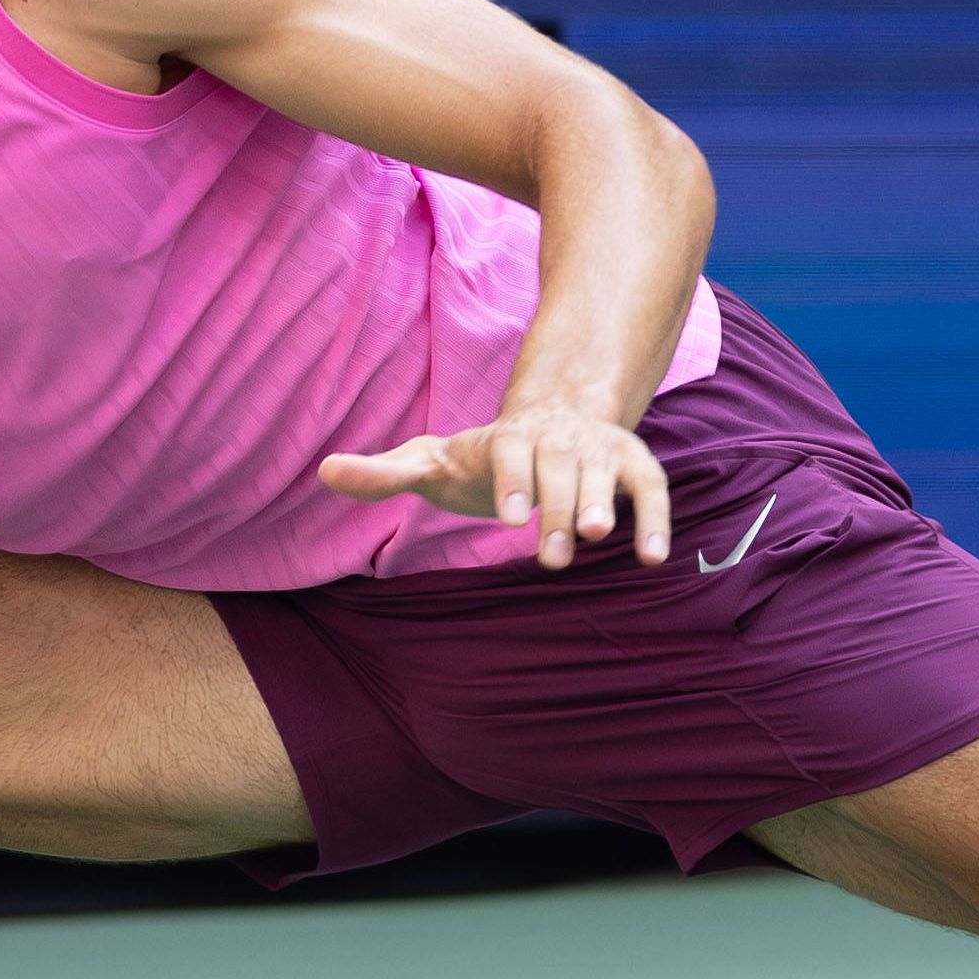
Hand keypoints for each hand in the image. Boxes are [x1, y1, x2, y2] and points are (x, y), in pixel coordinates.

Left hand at [316, 403, 670, 569]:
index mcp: (507, 438)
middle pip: (560, 469)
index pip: (509, 453)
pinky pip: (651, 489)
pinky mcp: (632, 466)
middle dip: (558, 508)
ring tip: (600, 538)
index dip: (511, 481)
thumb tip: (323, 472)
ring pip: (606, 475)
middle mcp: (556, 440)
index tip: (509, 517)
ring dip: (606, 505)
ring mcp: (598, 451)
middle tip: (554, 555)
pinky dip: (655, 518)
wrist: (550, 419)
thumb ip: (383, 472)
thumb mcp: (429, 460)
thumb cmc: (480, 456)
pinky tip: (654, 559)